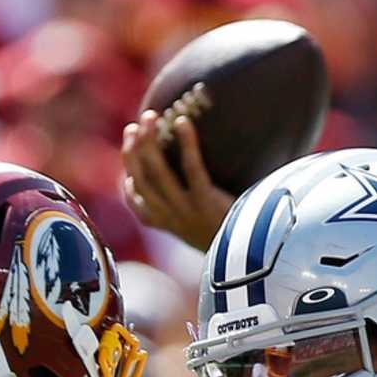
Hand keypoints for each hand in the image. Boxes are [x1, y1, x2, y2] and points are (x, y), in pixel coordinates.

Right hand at [121, 110, 234, 250]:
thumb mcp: (200, 226)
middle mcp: (169, 218)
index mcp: (165, 225)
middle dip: (132, 150)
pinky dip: (186, 143)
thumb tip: (187, 176)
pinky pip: (191, 169)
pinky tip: (182, 122)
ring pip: (157, 173)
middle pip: (141, 180)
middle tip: (135, 124)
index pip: (135, 200)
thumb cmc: (227, 236)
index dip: (128, 173)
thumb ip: (188, 207)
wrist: (248, 259)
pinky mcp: (205, 203)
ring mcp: (186, 212)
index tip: (129, 151)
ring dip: (149, 142)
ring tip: (150, 117)